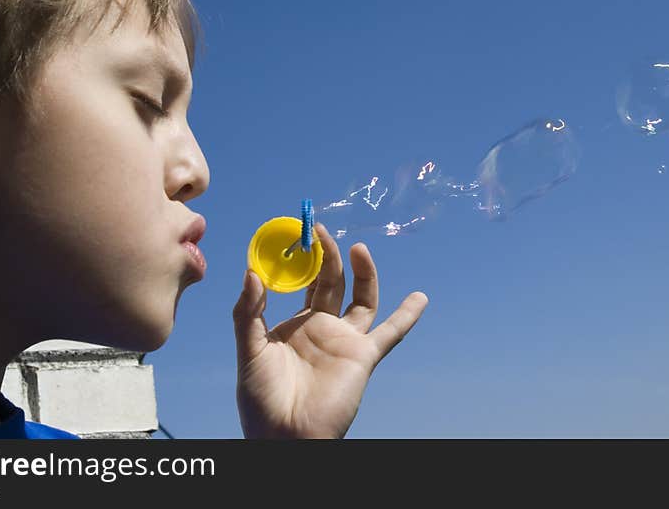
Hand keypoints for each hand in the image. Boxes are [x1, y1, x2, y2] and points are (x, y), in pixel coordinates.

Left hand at [232, 222, 427, 438]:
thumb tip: (252, 272)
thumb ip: (248, 312)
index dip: (298, 258)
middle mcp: (321, 326)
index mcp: (293, 323)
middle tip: (320, 229)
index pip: (299, 281)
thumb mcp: (249, 350)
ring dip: (362, 272)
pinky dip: (407, 316)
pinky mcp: (363, 356)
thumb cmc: (262, 399)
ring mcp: (344, 340)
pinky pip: (390, 333)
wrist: (284, 437)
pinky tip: (420, 297)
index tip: (294, 232)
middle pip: (330, 282)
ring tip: (357, 248)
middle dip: (326, 255)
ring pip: (360, 297)